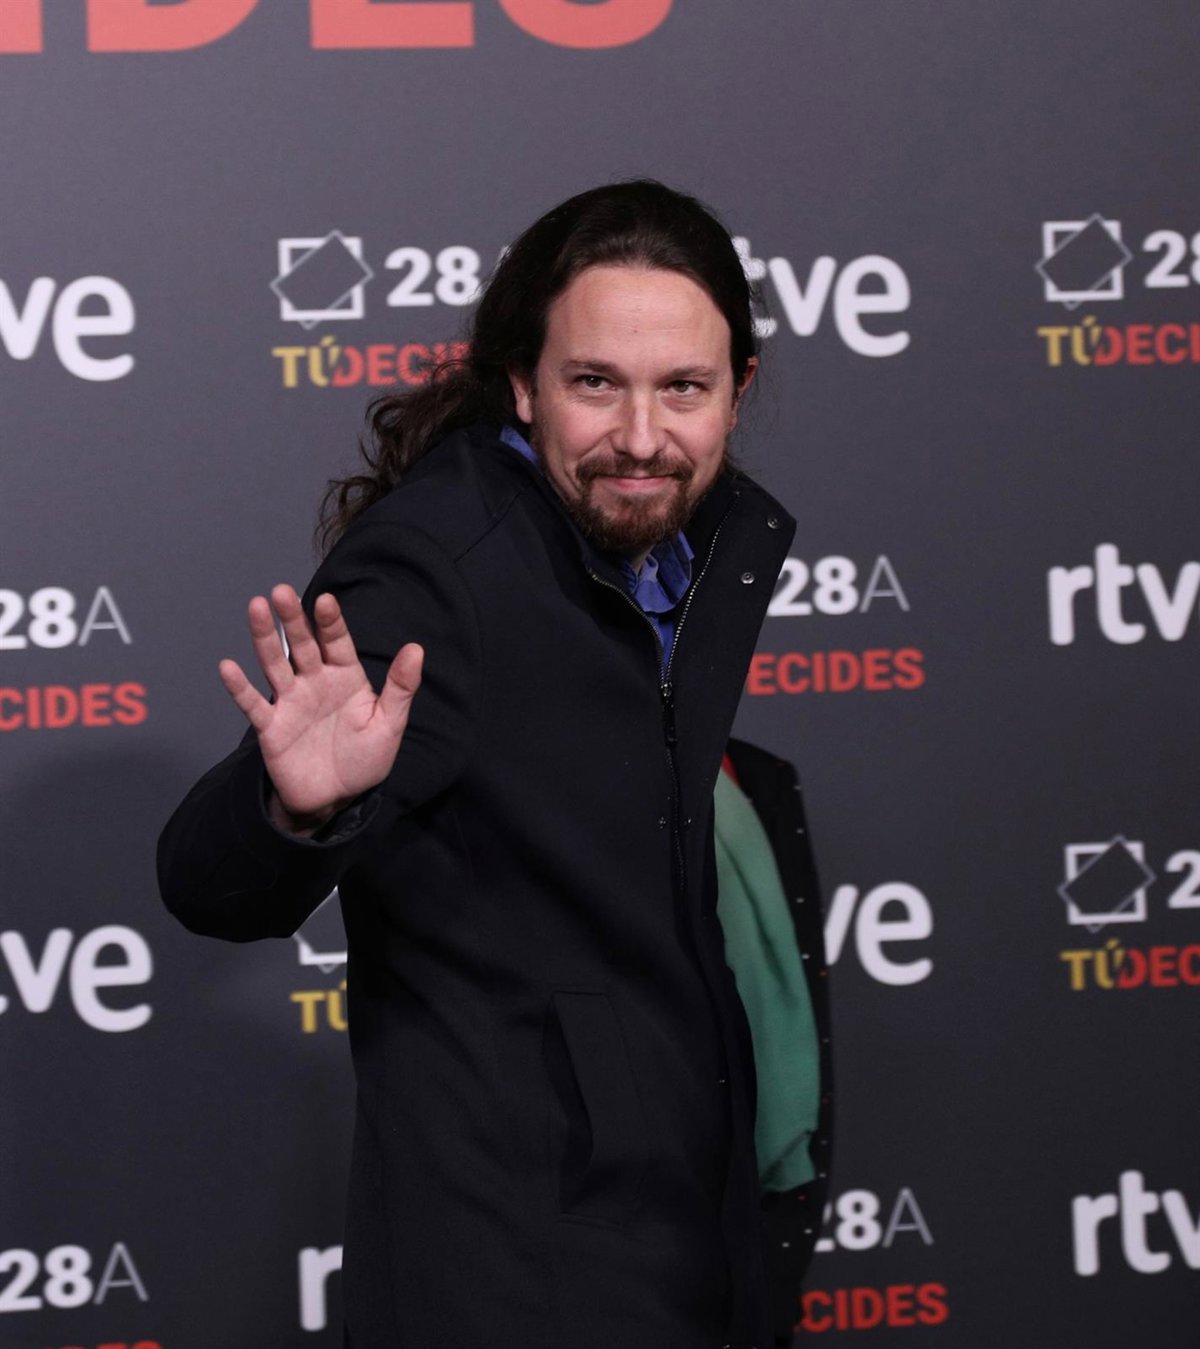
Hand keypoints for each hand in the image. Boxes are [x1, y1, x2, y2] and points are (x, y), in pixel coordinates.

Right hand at [218, 584, 423, 834]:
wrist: (336, 799)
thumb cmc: (365, 759)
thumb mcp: (389, 724)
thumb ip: (401, 687)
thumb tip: (416, 648)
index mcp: (345, 677)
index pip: (337, 642)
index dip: (330, 622)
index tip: (325, 600)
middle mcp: (315, 683)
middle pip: (302, 645)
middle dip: (293, 619)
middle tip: (281, 592)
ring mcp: (290, 702)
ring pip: (275, 664)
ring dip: (264, 639)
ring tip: (256, 609)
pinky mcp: (271, 727)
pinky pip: (254, 704)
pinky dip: (240, 688)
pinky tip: (228, 667)